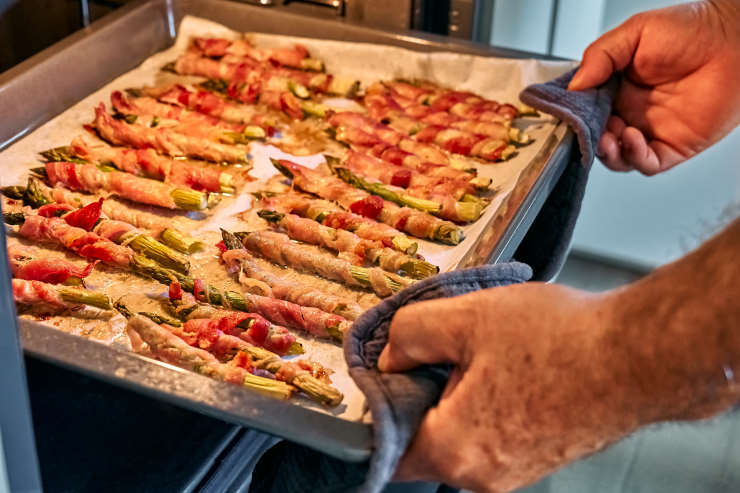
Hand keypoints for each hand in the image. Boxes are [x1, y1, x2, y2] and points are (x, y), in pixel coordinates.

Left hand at [377, 283, 641, 491]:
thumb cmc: (561, 339)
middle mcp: (484, 477)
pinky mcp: (541, 457)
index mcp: (454, 450)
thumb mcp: (464, 317)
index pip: (386, 451)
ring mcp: (516, 472)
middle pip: (425, 440)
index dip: (379, 409)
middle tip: (439, 349)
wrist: (641, 355)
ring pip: (461, 436)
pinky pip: (494, 435)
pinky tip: (509, 366)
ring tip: (483, 353)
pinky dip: (489, 405)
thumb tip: (389, 357)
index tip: (387, 376)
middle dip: (423, 395)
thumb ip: (408, 336)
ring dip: (459, 397)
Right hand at [568, 0, 739, 174]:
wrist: (734, 40)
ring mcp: (650, 131)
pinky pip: (647, 164)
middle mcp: (631, 112)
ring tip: (610, 136)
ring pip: (617, 157)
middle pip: (596, 137)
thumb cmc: (692, 30)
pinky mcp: (673, 147)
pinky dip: (635, 158)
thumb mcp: (635, 32)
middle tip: (587, 129)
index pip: (586, 110)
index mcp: (617, 87)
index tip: (567, 114)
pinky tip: (632, 139)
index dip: (575, 115)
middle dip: (588, 138)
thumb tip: (575, 85)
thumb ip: (600, 56)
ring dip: (608, 152)